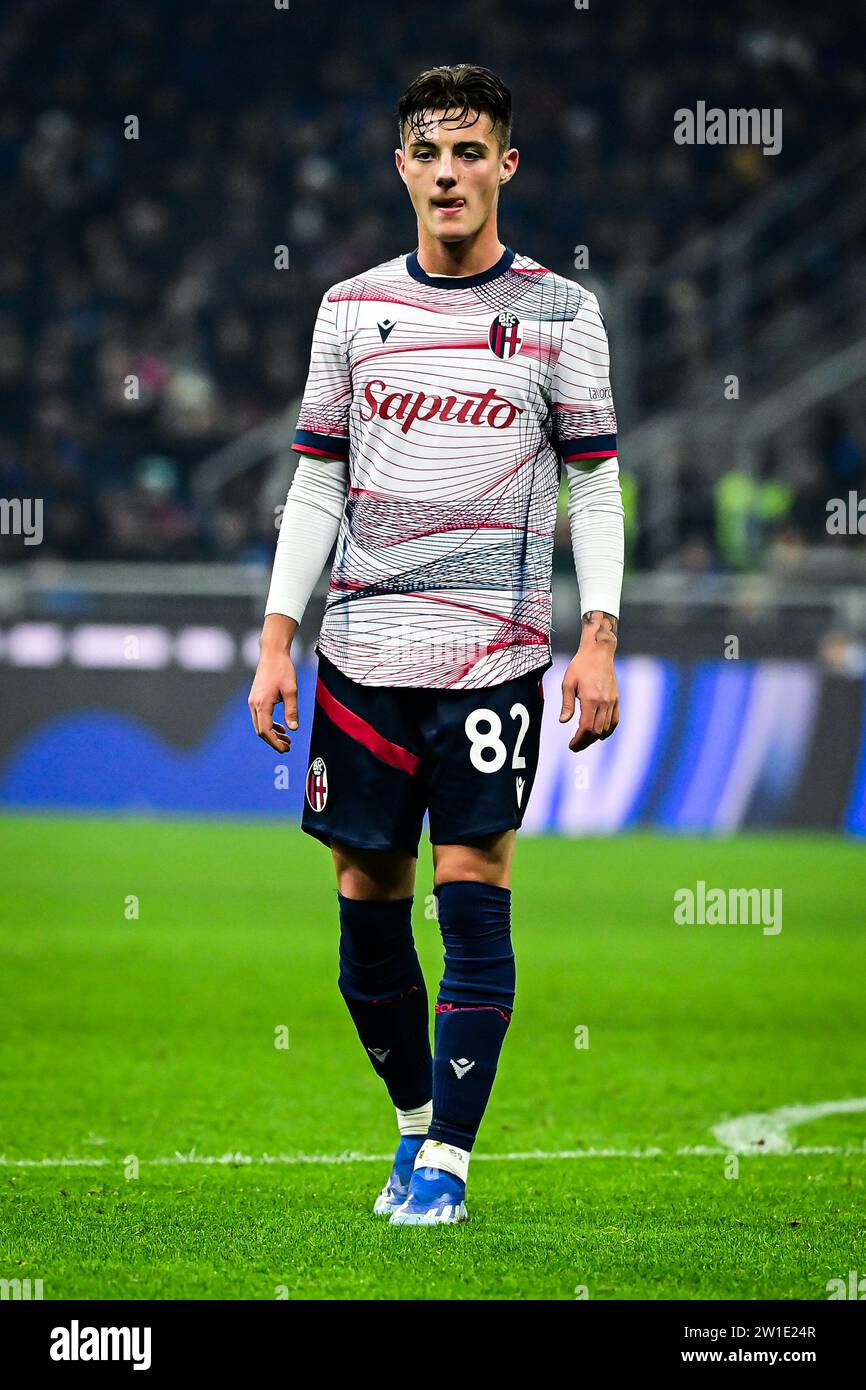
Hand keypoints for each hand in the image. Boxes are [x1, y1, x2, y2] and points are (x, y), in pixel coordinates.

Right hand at [248, 617, 298, 753]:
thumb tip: (293, 729)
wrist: (272, 653)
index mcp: (262, 704)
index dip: (275, 742)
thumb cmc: (283, 669)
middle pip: (261, 730)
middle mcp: (254, 704)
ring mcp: (253, 701)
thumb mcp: (291, 690)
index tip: (285, 749)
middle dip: (273, 741)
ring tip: (287, 740)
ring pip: (260, 724)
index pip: (265, 730)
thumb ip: (292, 710)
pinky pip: (260, 717)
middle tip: (288, 748)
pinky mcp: (256, 698)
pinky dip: (270, 725)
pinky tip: (281, 728)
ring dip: (272, 734)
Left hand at [559, 611, 619, 752]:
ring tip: (584, 740)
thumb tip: (563, 721)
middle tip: (575, 746)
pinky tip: (600, 734)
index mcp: (590, 699)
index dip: (578, 740)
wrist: (599, 653)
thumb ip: (567, 703)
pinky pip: (615, 721)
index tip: (571, 745)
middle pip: (596, 731)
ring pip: (606, 728)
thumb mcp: (568, 682)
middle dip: (585, 742)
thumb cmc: (580, 666)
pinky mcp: (616, 700)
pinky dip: (608, 731)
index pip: (586, 727)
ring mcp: (612, 702)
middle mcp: (603, 703)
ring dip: (595, 738)